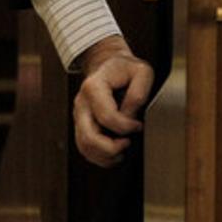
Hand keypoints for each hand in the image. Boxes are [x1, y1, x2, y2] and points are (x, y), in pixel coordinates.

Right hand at [73, 35, 153, 166]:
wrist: (108, 64)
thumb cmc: (126, 68)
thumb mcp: (142, 71)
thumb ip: (138, 93)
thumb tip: (130, 118)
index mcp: (94, 87)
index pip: (106, 116)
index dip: (125, 127)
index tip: (138, 126)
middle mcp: (81, 103)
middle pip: (89, 137)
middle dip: (111, 148)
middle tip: (128, 143)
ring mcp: (78, 115)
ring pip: (84, 146)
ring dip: (104, 156)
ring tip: (122, 152)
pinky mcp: (81, 124)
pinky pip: (84, 147)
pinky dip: (99, 156)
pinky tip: (115, 154)